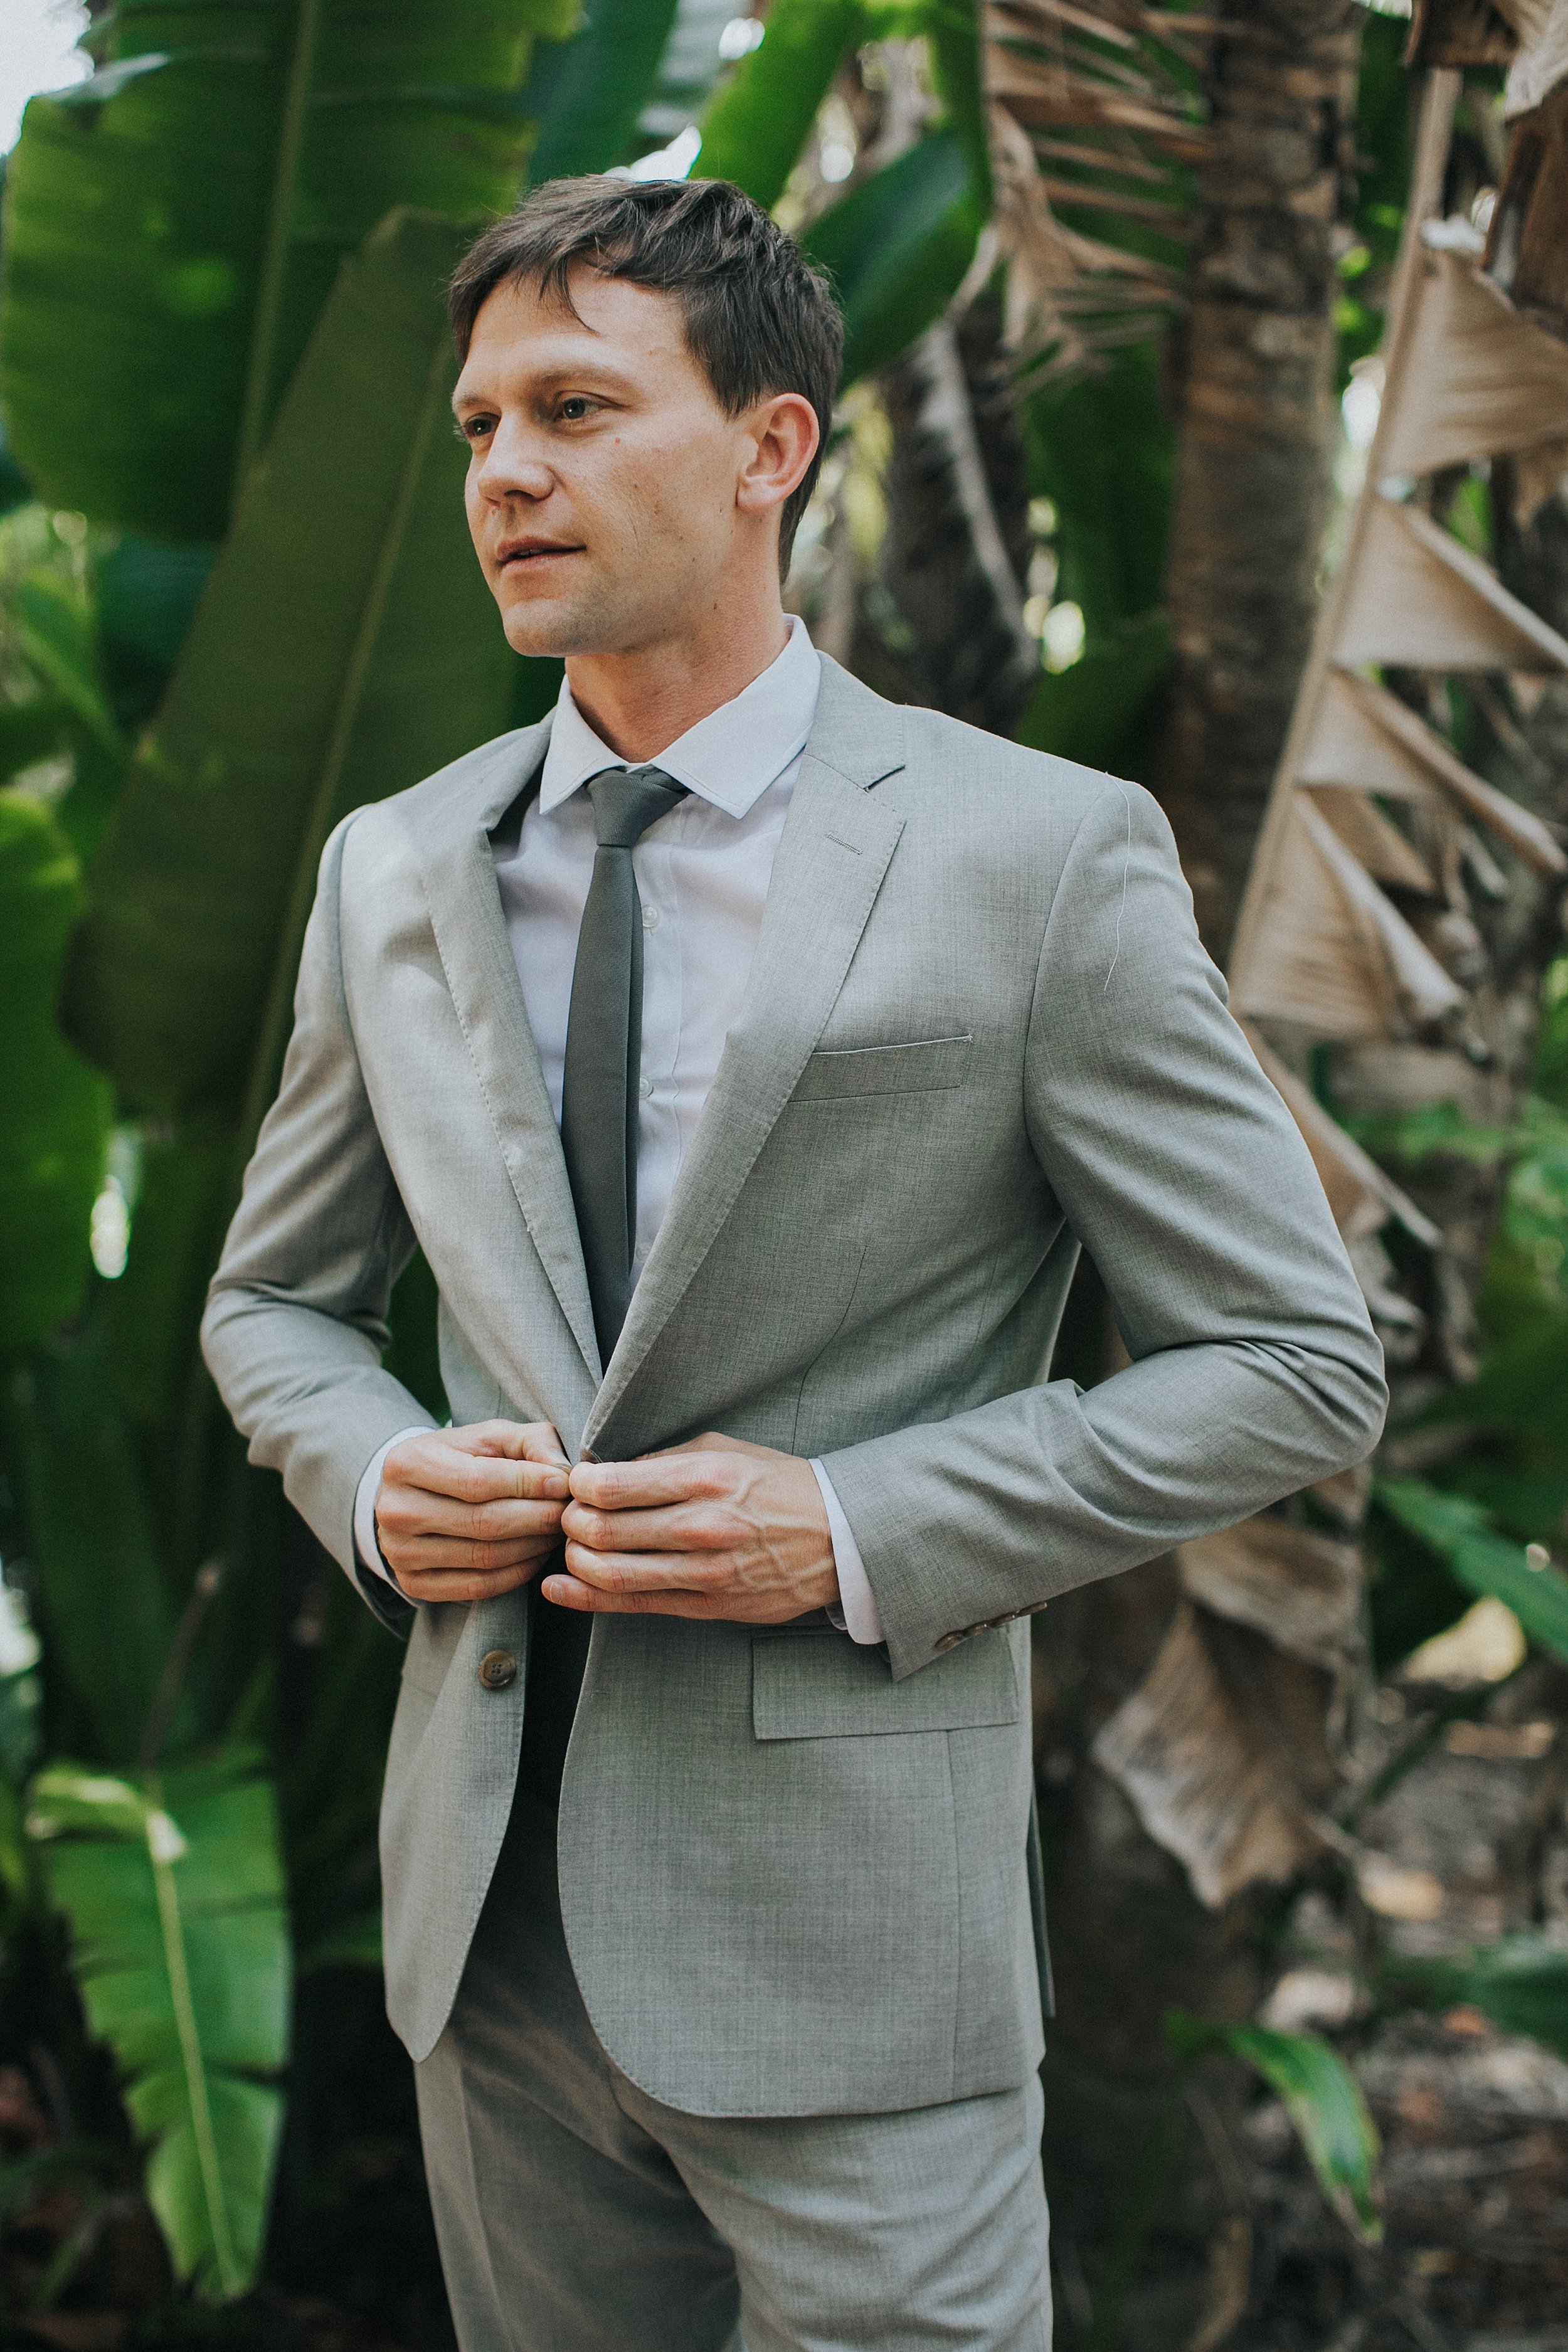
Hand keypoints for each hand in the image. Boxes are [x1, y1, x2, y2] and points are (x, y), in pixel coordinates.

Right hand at [375, 1420, 569, 1602]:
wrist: (414, 1493)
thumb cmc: (462, 1458)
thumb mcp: (492, 1436)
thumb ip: (531, 1442)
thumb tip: (562, 1473)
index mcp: (407, 1462)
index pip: (478, 1481)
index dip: (529, 1484)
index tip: (563, 1483)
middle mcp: (395, 1510)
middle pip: (484, 1523)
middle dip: (538, 1517)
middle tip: (568, 1512)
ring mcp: (400, 1553)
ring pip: (485, 1557)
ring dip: (534, 1546)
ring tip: (557, 1531)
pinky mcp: (414, 1584)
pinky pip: (478, 1587)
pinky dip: (517, 1573)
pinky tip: (536, 1555)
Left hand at [550, 1432, 837, 1622]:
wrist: (837, 1536)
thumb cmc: (776, 1485)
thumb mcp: (723, 1450)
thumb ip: (664, 1460)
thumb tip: (607, 1471)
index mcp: (705, 1478)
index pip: (613, 1486)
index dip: (578, 1486)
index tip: (575, 1483)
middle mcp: (702, 1526)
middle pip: (603, 1531)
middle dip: (571, 1524)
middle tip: (568, 1516)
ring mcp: (706, 1571)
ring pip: (612, 1573)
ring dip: (575, 1561)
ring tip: (572, 1548)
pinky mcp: (709, 1605)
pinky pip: (635, 1605)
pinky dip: (587, 1599)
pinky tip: (560, 1590)